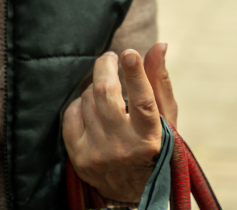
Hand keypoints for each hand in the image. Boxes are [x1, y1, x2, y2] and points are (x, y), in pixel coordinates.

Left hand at [61, 44, 177, 201]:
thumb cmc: (153, 145)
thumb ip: (160, 82)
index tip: (129, 52)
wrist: (134, 190)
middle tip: (110, 58)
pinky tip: (91, 109)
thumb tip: (159, 46)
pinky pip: (71, 114)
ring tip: (105, 93)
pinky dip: (79, 105)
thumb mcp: (165, 119)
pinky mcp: (79, 156)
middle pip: (105, 94)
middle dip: (105, 67)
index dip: (136, 75)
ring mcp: (98, 153)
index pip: (143, 102)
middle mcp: (124, 148)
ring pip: (87, 100)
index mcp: (151, 139)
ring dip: (95, 88)